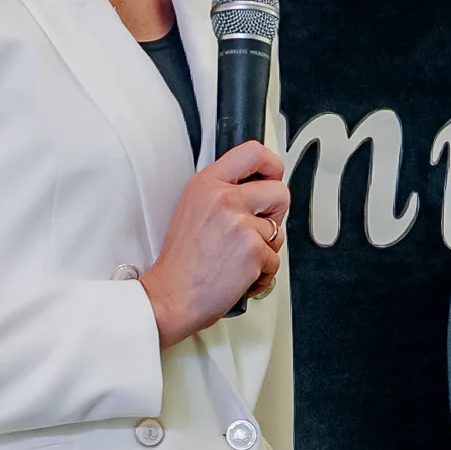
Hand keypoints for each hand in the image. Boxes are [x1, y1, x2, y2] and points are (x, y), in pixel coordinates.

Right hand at [140, 140, 287, 344]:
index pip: (253, 152)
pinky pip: (275, 260)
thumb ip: (223, 193)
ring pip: (278, 231)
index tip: (273, 176)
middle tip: (255, 230)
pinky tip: (239, 276)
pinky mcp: (252, 250)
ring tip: (238, 258)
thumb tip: (258, 189)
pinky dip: (262, 274)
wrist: (171, 297)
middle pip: (279, 192)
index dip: (272, 165)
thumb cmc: (182, 262)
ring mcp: (239, 223)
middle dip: (275, 215)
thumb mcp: (194, 210)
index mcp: (207, 183)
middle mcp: (223, 198)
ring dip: (265, 249)